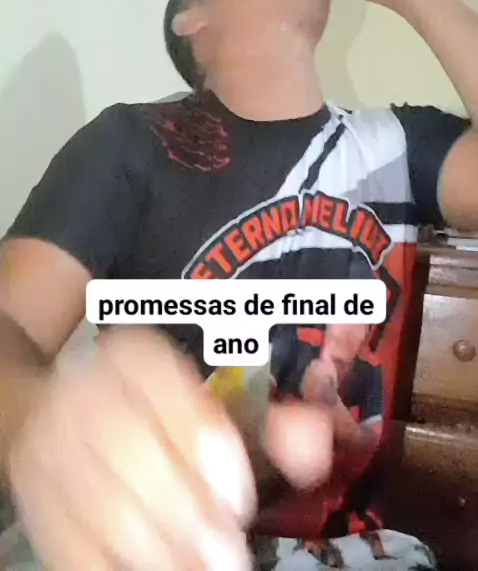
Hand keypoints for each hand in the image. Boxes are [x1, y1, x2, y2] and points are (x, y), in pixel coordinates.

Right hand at [9, 329, 332, 570]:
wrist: (60, 417)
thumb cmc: (159, 416)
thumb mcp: (218, 409)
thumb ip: (272, 424)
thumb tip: (314, 441)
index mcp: (131, 356)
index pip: (154, 378)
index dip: (197, 433)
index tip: (239, 494)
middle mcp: (82, 390)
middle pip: (126, 443)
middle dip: (183, 505)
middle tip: (230, 552)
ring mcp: (50, 445)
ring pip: (98, 499)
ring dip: (156, 545)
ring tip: (203, 569)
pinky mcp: (36, 496)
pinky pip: (70, 537)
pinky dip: (114, 564)